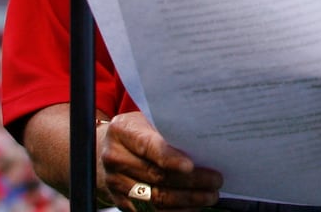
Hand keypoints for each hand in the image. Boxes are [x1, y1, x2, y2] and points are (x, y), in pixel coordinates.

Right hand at [97, 112, 222, 211]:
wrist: (105, 149)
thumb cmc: (136, 129)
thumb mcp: (146, 118)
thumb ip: (167, 126)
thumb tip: (202, 136)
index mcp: (123, 132)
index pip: (148, 147)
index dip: (170, 158)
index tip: (190, 165)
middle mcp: (115, 158)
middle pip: (156, 175)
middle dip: (190, 181)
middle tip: (215, 181)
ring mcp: (116, 183)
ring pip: (154, 197)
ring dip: (186, 200)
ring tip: (209, 196)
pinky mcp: (121, 201)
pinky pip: (149, 211)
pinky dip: (173, 211)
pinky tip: (192, 208)